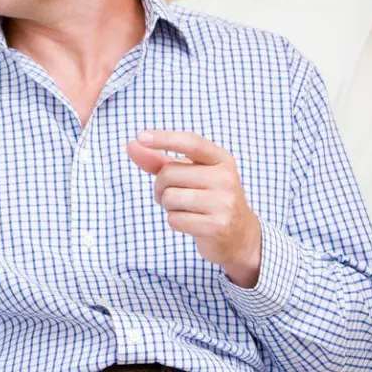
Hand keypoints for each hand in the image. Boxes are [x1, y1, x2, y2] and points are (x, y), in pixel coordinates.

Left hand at [126, 130, 262, 287]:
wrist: (240, 235)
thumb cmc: (208, 198)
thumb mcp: (190, 175)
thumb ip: (160, 161)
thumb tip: (131, 145)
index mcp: (222, 160)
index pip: (191, 142)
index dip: (165, 138)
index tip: (141, 136)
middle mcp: (226, 178)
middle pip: (170, 174)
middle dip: (161, 187)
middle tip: (174, 195)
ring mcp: (225, 203)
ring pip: (170, 197)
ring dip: (168, 206)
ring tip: (185, 209)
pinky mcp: (218, 226)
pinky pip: (175, 219)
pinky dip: (175, 222)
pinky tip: (191, 222)